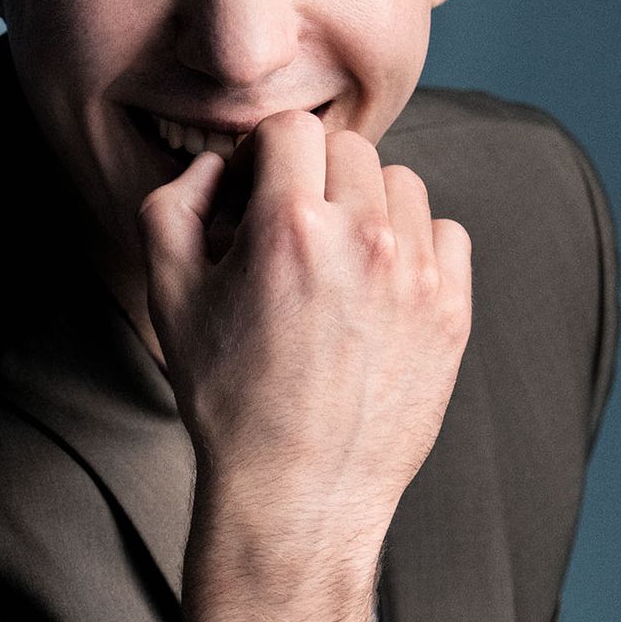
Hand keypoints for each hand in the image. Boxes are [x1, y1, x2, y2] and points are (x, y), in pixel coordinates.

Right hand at [138, 111, 471, 621]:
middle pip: (348, 149)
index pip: (289, 128)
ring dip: (366, 205)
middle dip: (313, 177)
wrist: (296, 493)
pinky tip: (376, 287)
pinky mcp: (452, 312)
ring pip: (401, 185)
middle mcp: (362, 240)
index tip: (254, 195)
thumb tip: (216, 165)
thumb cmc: (225, 397)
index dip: (263, 155)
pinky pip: (446, 235)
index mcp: (288, 226)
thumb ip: (174, 203)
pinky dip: (414, 246)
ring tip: (335, 260)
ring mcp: (417, 276)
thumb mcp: (167, 295)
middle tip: (289, 232)